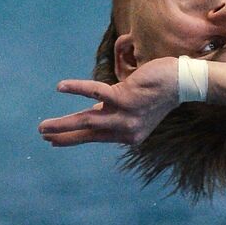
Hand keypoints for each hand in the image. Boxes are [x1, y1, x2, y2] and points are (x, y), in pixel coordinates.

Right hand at [39, 57, 180, 146]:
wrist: (181, 82)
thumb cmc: (158, 91)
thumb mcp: (134, 109)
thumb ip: (113, 113)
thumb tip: (92, 114)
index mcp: (128, 135)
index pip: (95, 138)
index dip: (74, 139)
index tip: (55, 142)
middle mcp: (125, 129)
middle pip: (88, 134)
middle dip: (64, 136)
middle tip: (44, 136)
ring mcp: (124, 114)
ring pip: (87, 120)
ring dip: (63, 124)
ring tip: (44, 127)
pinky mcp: (124, 97)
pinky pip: (95, 92)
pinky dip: (77, 89)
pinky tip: (61, 87)